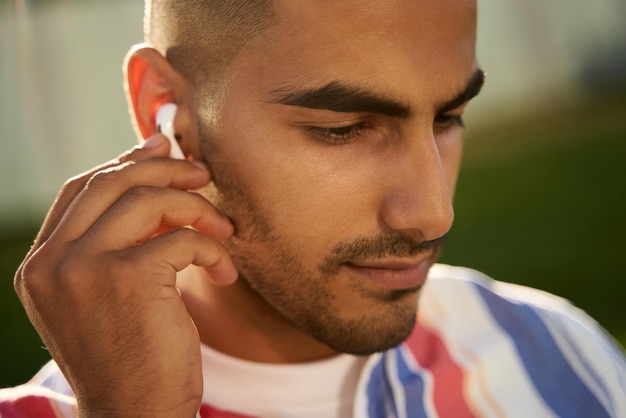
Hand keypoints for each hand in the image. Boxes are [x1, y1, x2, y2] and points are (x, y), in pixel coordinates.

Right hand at [14, 134, 236, 417]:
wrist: (136, 417)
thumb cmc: (131, 357)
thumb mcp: (105, 297)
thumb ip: (113, 243)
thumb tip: (150, 178)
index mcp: (40, 265)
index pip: (81, 189)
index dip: (124, 163)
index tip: (162, 150)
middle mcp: (51, 263)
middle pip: (111, 181)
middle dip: (164, 169)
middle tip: (202, 175)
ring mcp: (83, 269)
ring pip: (149, 201)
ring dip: (197, 208)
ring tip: (224, 230)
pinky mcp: (127, 279)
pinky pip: (182, 237)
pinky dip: (212, 246)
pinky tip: (223, 272)